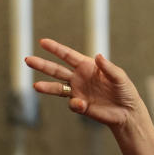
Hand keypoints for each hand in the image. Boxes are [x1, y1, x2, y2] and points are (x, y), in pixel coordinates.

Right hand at [25, 38, 142, 127]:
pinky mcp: (80, 105)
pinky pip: (72, 104)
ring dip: (46, 86)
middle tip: (27, 59)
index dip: (55, 48)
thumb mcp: (119, 77)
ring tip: (35, 86)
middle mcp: (79, 77)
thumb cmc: (125, 91)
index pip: (68, 55)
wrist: (126, 112)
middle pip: (56, 69)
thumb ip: (108, 67)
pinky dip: (75, 104)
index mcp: (88, 66)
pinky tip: (83, 104)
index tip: (42, 42)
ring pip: (57, 87)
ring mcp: (78, 91)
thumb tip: (98, 56)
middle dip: (42, 64)